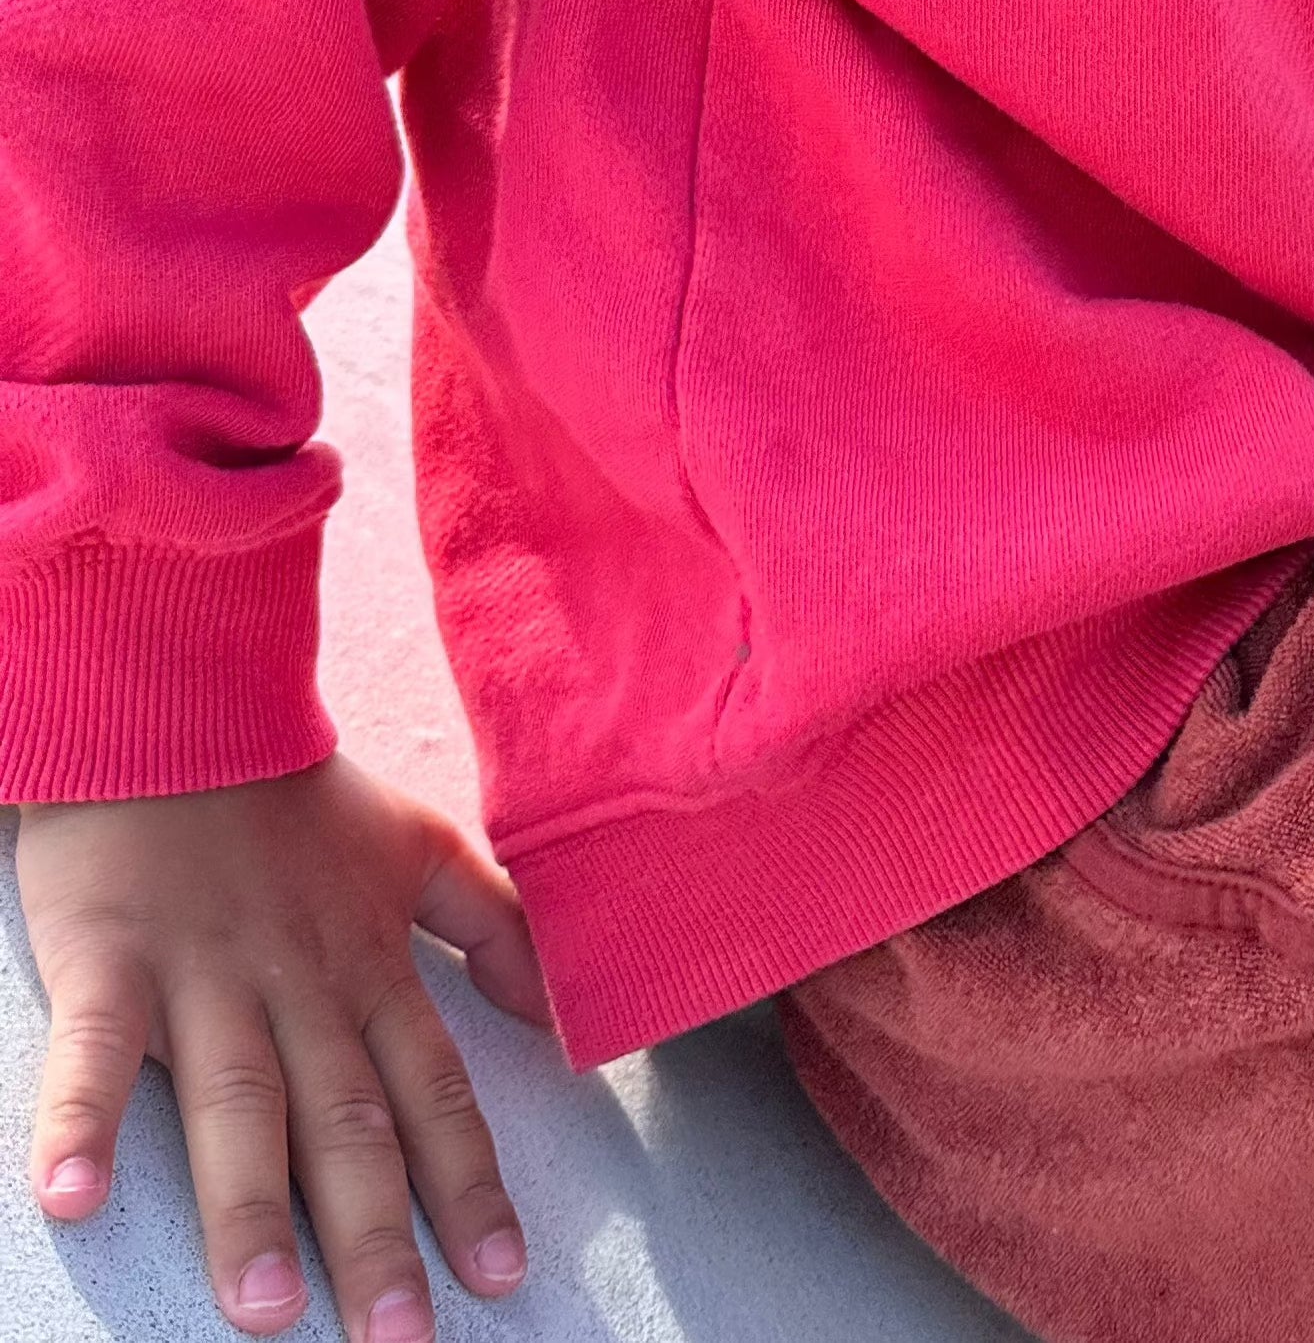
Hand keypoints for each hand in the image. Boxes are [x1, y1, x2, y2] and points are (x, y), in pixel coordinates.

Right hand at [16, 754, 552, 1339]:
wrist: (189, 708)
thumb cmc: (299, 797)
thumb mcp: (421, 849)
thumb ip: (494, 927)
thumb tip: (561, 1011)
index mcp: (369, 969)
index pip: (434, 1091)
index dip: (469, 1181)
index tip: (502, 1274)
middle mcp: (299, 988)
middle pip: (347, 1123)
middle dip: (377, 1234)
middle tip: (401, 1337)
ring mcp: (205, 977)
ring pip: (239, 1105)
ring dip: (250, 1208)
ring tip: (268, 1309)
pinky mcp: (112, 961)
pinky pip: (97, 1048)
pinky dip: (83, 1118)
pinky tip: (76, 1196)